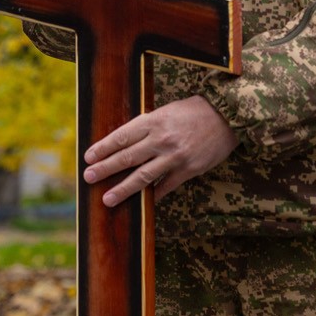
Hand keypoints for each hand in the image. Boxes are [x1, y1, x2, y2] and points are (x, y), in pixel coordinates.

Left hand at [83, 95, 237, 205]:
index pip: (121, 137)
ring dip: (123, 189)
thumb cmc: (193, 111)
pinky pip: (165, 186)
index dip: (103, 148)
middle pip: (127, 157)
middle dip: (105, 168)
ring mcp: (175, 157)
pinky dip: (152, 196)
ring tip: (107, 198)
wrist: (227, 117)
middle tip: (88, 177)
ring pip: (143, 176)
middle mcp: (161, 140)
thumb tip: (124, 142)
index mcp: (153, 121)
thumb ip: (147, 127)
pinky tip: (140, 204)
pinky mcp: (188, 170)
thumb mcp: (166, 111)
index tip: (88, 157)